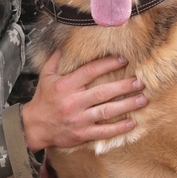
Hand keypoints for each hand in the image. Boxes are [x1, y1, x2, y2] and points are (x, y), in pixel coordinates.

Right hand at [20, 51, 145, 151]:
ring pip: (107, 111)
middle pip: (103, 92)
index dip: (108, 64)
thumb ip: (56, 60)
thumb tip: (66, 44)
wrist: (34, 126)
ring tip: (142, 99)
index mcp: (65, 85)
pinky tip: (132, 122)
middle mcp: (73, 101)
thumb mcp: (46, 76)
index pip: (90, 71)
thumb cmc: (43, 99)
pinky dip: (118, 128)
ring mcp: (78, 119)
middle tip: (140, 82)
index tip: (123, 60)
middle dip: (124, 86)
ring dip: (127, 105)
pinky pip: (103, 131)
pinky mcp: (82, 134)